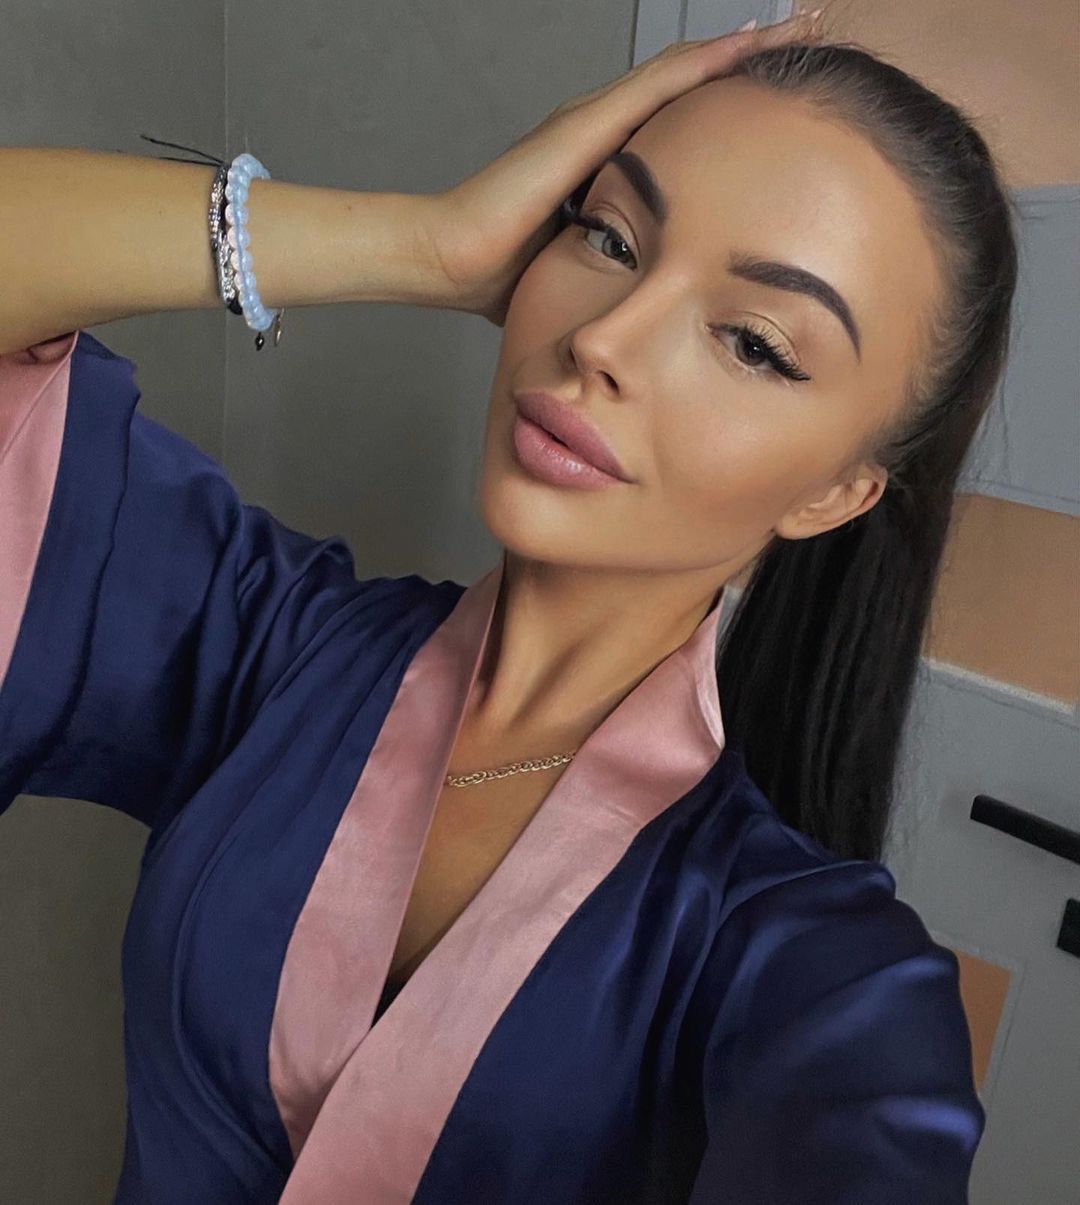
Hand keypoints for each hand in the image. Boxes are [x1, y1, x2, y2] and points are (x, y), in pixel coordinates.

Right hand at [424, 9, 824, 326]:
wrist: (452, 260)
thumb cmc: (502, 272)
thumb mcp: (583, 269)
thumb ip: (616, 270)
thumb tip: (646, 301)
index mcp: (605, 163)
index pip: (681, 122)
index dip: (732, 105)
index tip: (785, 104)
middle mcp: (602, 129)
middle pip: (690, 83)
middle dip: (751, 61)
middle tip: (810, 40)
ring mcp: (592, 120)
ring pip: (684, 71)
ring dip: (743, 48)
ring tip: (801, 28)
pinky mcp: (584, 125)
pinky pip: (659, 84)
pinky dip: (708, 62)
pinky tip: (751, 45)